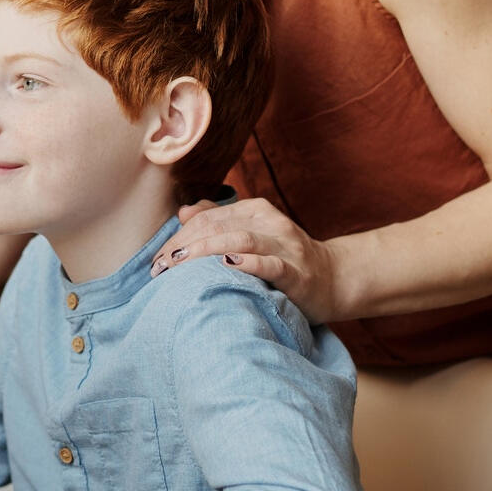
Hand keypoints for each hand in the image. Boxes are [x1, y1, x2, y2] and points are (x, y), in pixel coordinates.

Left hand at [151, 197, 341, 323]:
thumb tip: (184, 213)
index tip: (157, 259)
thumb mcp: (252, 234)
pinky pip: (271, 265)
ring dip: (205, 251)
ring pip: (240, 239)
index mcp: (255, 211)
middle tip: (160, 267)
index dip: (178, 236)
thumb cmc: (284, 259)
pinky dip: (248, 263)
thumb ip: (220, 220)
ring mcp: (285, 247)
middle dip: (184, 245)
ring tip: (180, 264)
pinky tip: (228, 265)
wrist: (334, 279)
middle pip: (218, 226)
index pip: (207, 217)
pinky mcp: (297, 273)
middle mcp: (270, 223)